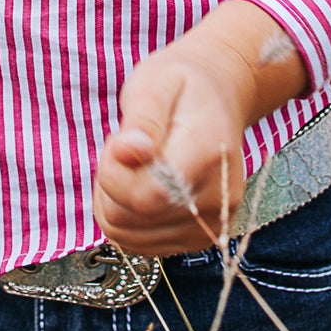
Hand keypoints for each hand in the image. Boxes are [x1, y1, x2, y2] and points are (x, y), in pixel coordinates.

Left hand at [93, 40, 251, 253]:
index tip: (117, 140)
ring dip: (114, 203)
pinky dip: (125, 219)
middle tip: (125, 147)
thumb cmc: (182, 86)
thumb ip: (142, 120)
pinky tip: (136, 185)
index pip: (148, 195)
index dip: (114, 174)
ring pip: (130, 237)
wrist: (219, 95)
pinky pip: (141, 246)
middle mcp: (219, 197)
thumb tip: (127, 153)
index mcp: (209, 153)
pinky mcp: (201, 236)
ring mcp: (212, 222)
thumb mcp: (155, 83)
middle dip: (110, 184)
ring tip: (132, 165)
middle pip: (134, 219)